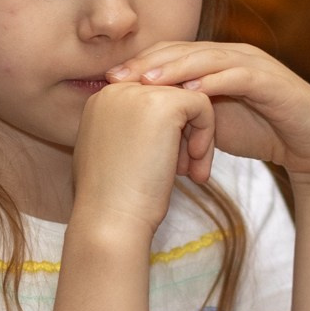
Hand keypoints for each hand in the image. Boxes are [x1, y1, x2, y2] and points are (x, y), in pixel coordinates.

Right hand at [70, 78, 213, 242]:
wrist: (109, 221)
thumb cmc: (114, 201)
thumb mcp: (118, 154)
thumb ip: (134, 131)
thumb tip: (165, 126)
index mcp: (103, 100)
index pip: (151, 99)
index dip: (167, 131)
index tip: (167, 165)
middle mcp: (117, 89)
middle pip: (170, 96)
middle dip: (184, 134)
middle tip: (185, 171)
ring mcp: (139, 93)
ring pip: (188, 100)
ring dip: (197, 137)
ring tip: (191, 174)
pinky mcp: (164, 103)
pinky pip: (202, 105)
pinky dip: (207, 135)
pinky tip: (194, 166)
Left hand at [108, 40, 309, 182]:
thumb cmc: (261, 131)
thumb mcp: (212, 123)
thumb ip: (183, 115)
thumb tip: (144, 123)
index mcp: (213, 62)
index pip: (168, 55)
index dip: (136, 65)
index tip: (105, 82)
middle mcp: (230, 55)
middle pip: (180, 51)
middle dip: (145, 63)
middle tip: (114, 78)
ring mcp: (252, 64)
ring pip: (205, 58)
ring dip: (173, 69)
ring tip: (144, 82)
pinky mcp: (271, 81)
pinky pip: (238, 76)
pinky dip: (213, 82)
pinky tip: (190, 92)